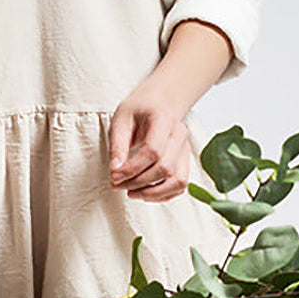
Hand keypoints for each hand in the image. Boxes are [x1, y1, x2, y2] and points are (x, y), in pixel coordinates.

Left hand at [108, 85, 191, 202]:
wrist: (159, 102)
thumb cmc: (138, 110)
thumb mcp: (121, 120)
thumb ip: (118, 145)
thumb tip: (115, 171)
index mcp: (164, 119)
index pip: (153, 151)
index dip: (132, 168)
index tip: (114, 175)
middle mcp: (180, 135)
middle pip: (164, 168)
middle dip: (137, 182)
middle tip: (116, 184)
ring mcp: (185, 149)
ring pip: (177, 181)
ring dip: (153, 193)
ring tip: (131, 193)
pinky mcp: (185, 161)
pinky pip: (180, 186)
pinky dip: (163, 195)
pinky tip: (144, 193)